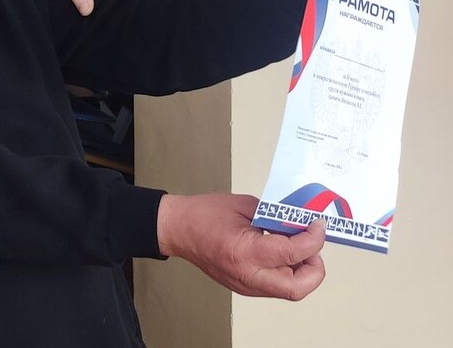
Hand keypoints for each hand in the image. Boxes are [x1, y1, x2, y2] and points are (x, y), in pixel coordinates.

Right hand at [157, 193, 326, 300]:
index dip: (314, 239)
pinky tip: (281, 253)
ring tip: (295, 247)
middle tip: (312, 246)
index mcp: (244, 251)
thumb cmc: (205, 214)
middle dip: (314, 268)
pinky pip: (276, 285)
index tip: (318, 226)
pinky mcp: (245, 287)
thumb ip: (277, 217)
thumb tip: (303, 224)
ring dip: (302, 271)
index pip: (293, 253)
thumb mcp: (247, 206)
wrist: (177, 229)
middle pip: (298, 288)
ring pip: (290, 290)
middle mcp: (246, 275)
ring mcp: (245, 285)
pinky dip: (287, 272)